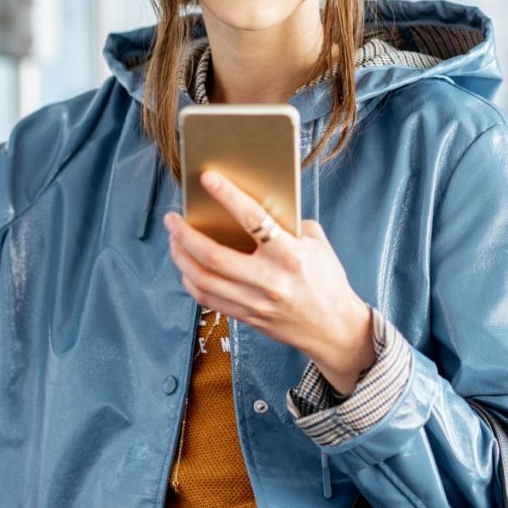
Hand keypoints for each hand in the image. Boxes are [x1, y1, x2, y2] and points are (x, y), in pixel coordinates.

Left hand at [164, 170, 375, 394]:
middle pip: (214, 256)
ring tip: (174, 239)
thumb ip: (286, 223)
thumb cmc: (326, 280)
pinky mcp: (247, 317)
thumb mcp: (315, 243)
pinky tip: (187, 266)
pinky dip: (190, 280)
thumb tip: (253, 205)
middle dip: (185, 234)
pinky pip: (207, 299)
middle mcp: (270, 280)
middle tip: (172, 218)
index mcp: (290, 254)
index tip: (208, 178)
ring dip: (181, 256)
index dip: (228, 196)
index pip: (253, 219)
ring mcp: (255, 302)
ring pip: (203, 280)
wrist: (334, 329)